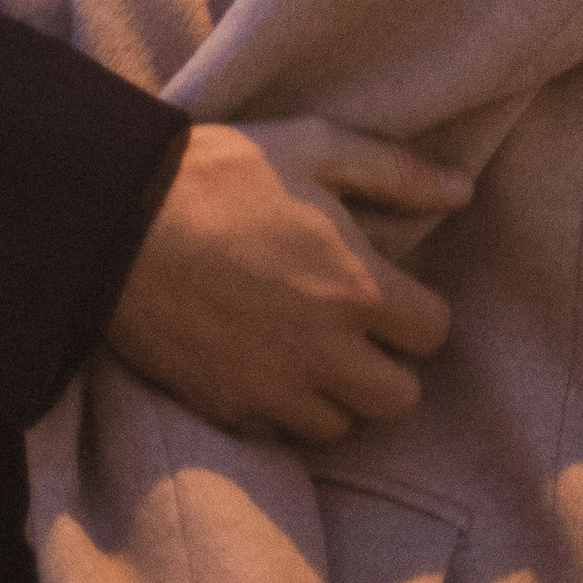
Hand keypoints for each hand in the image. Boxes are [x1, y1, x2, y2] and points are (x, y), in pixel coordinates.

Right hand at [106, 118, 470, 447]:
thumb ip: (395, 173)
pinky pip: (283, 434)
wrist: (120, 221)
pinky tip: (265, 361)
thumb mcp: (314, 148)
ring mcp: (276, 390)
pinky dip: (284, 407)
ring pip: (342, 424)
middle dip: (386, 363)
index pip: (433, 333)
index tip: (387, 288)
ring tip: (308, 345)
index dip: (416, 309)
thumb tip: (462, 191)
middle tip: (353, 325)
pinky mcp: (231, 410)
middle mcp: (327, 353)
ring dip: (336, 391)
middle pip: (398, 396)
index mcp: (358, 288)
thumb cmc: (222, 175)